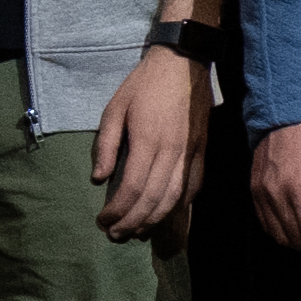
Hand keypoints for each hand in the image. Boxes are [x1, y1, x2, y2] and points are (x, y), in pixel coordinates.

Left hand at [91, 48, 206, 241]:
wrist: (182, 65)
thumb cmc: (142, 86)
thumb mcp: (114, 109)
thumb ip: (105, 145)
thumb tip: (98, 179)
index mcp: (149, 141)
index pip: (134, 188)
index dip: (118, 210)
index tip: (102, 221)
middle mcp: (174, 152)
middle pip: (156, 199)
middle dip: (134, 222)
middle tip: (115, 236)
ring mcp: (191, 153)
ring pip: (176, 198)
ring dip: (156, 220)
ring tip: (136, 233)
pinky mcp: (202, 152)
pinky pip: (193, 187)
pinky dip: (180, 206)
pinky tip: (166, 216)